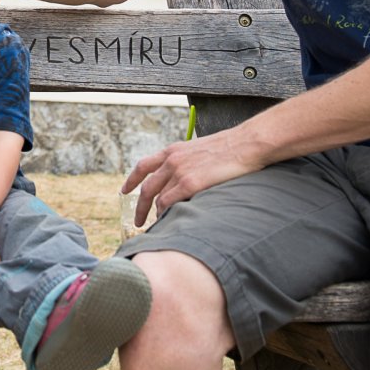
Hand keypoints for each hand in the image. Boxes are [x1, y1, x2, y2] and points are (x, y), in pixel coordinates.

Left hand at [120, 129, 263, 225]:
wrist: (245, 143)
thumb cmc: (230, 147)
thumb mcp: (200, 149)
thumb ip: (187, 161)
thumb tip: (182, 177)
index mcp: (173, 150)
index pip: (143, 166)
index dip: (131, 180)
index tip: (124, 191)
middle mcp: (171, 160)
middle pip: (146, 188)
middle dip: (139, 207)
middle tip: (138, 222)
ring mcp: (179, 172)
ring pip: (158, 199)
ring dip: (155, 214)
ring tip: (158, 226)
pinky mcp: (190, 183)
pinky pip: (170, 203)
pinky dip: (166, 214)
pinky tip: (169, 222)